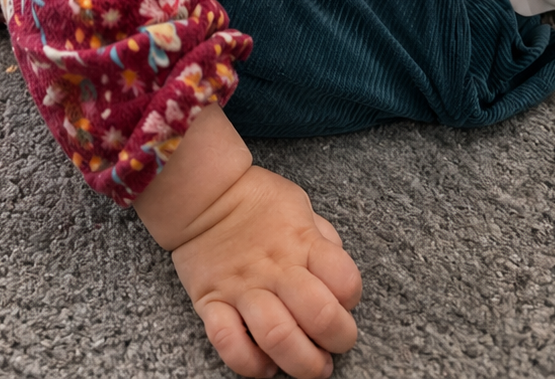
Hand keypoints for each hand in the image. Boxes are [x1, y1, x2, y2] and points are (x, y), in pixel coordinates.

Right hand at [133, 104, 360, 377]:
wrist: (202, 193)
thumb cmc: (256, 199)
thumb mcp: (299, 206)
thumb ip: (321, 240)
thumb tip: (338, 277)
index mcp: (302, 243)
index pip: (345, 280)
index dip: (352, 298)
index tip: (344, 302)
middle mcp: (276, 269)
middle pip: (320, 317)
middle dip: (339, 340)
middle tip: (334, 344)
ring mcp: (242, 289)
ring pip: (278, 338)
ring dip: (302, 363)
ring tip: (310, 365)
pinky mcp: (211, 303)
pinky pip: (229, 344)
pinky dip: (250, 364)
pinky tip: (265, 365)